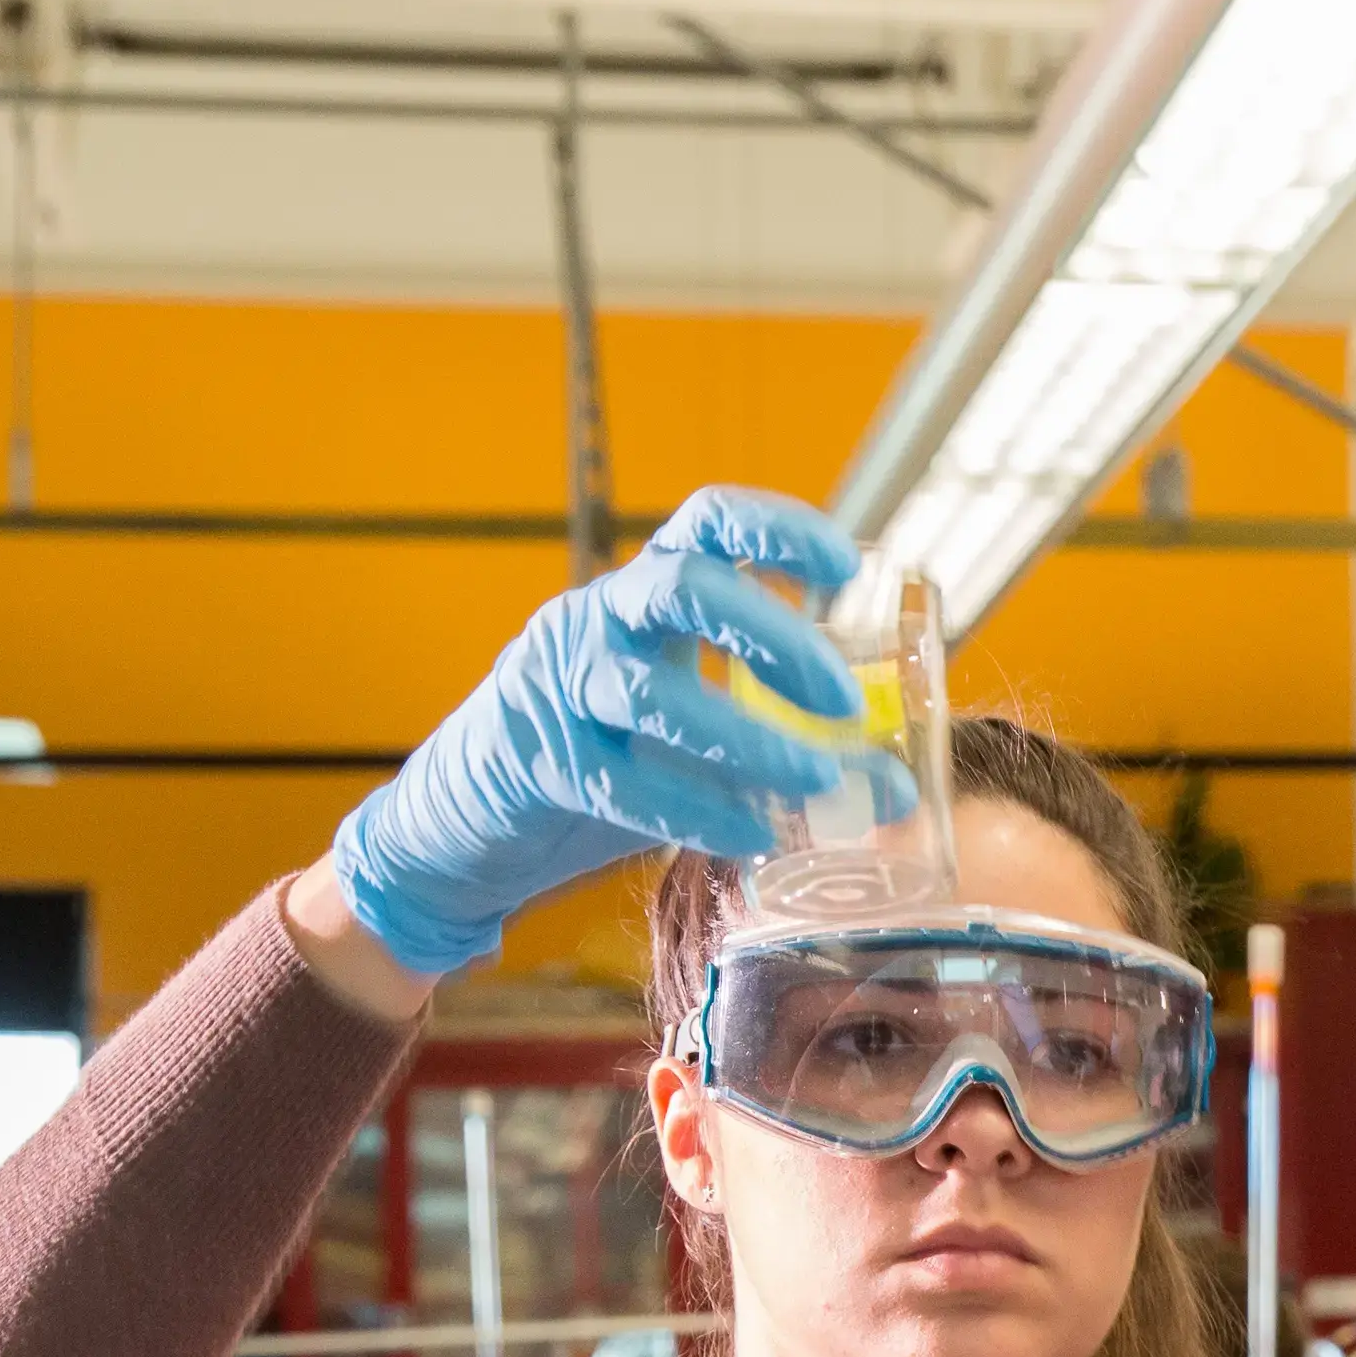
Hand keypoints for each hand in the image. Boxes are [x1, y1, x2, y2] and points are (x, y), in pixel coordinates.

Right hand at [325, 486, 884, 980]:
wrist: (463, 826)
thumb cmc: (601, 766)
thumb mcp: (687, 729)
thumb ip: (778, 741)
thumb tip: (892, 783)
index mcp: (642, 594)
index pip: (708, 523)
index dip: (779, 528)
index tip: (844, 568)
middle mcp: (599, 620)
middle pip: (687, 587)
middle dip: (775, 634)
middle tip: (841, 697)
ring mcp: (562, 687)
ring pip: (658, 693)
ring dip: (750, 737)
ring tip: (819, 779)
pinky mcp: (544, 761)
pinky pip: (628, 782)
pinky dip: (699, 808)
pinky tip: (754, 833)